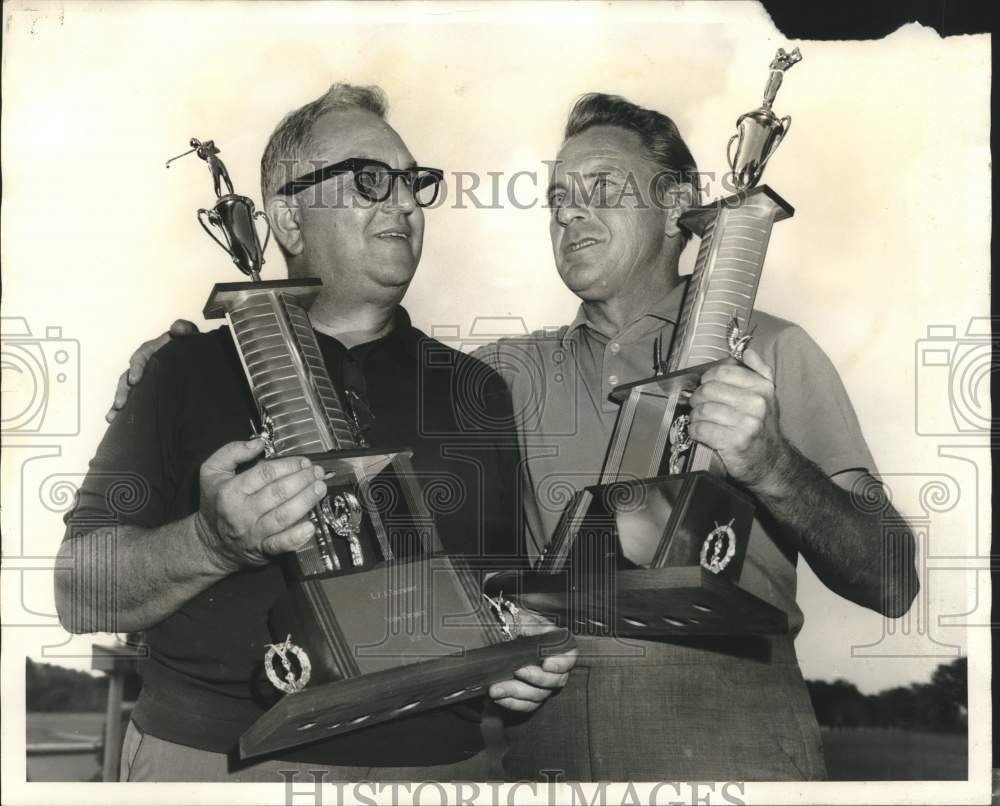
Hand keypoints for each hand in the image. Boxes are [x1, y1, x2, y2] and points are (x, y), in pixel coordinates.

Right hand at [106, 319, 199, 421]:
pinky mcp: (145, 390)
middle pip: (127, 377)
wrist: (195, 358)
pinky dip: (120, 409)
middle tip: (121, 403)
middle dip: (123, 391)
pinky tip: (113, 419)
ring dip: (119, 402)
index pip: (140, 358)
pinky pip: (132, 399)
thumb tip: (178, 329)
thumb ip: (185, 329)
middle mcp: (143, 366)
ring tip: (114, 415)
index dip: (136, 368)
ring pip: (126, 390)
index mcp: (151, 352)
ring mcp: (143, 379)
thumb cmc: (188, 345)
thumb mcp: (189, 335)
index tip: (135, 380)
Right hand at [195, 439, 326, 572]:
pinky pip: (282, 544)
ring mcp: (254, 533)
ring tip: (320, 488)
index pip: (265, 473)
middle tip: (318, 472)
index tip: (303, 461)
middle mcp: (242, 512)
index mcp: (230, 491)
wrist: (210, 544)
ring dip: (306, 501)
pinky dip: (298, 536)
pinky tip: (311, 526)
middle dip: (302, 480)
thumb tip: (258, 442)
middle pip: (278, 493)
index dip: (288, 465)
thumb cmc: (216, 503)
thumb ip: (233, 452)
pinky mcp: (263, 550)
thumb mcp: (212, 472)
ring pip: (284, 516)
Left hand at [488, 609, 577, 712]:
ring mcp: (542, 685)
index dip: (562, 663)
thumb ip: (533, 625)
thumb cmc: (512, 625)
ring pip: (538, 695)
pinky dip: (511, 703)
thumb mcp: (522, 618)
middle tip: (517, 671)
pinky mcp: (529, 697)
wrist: (495, 637)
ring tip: (496, 689)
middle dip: (536, 678)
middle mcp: (553, 669)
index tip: (546, 664)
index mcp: (556, 646)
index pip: (570, 657)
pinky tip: (498, 696)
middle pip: (556, 681)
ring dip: (516, 692)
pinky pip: (525, 706)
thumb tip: (538, 633)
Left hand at [687, 347, 792, 494]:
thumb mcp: (768, 396)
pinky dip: (695, 431)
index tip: (706, 386)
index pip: (722, 371)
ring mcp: (747, 424)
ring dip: (695, 416)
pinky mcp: (734, 442)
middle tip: (700, 405)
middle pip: (708, 389)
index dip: (708, 378)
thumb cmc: (763, 428)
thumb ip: (759, 371)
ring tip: (701, 420)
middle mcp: (757, 404)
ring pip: (703, 410)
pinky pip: (701, 429)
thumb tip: (748, 351)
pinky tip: (700, 433)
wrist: (772, 463)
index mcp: (763, 387)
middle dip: (698, 398)